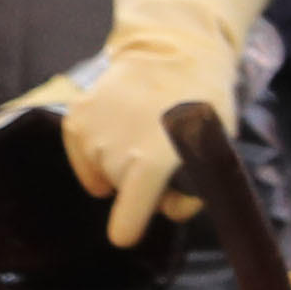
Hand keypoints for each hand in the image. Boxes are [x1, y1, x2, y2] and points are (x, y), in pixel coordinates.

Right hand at [58, 44, 209, 245]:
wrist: (171, 52)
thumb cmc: (202, 101)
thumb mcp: (215, 144)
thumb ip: (196, 184)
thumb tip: (169, 209)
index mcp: (154, 158)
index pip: (133, 205)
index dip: (129, 225)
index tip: (123, 238)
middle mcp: (116, 149)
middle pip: (123, 188)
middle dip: (140, 183)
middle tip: (161, 154)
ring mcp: (91, 132)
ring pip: (102, 171)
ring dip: (118, 165)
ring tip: (142, 135)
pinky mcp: (75, 118)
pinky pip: (81, 154)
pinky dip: (95, 155)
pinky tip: (116, 136)